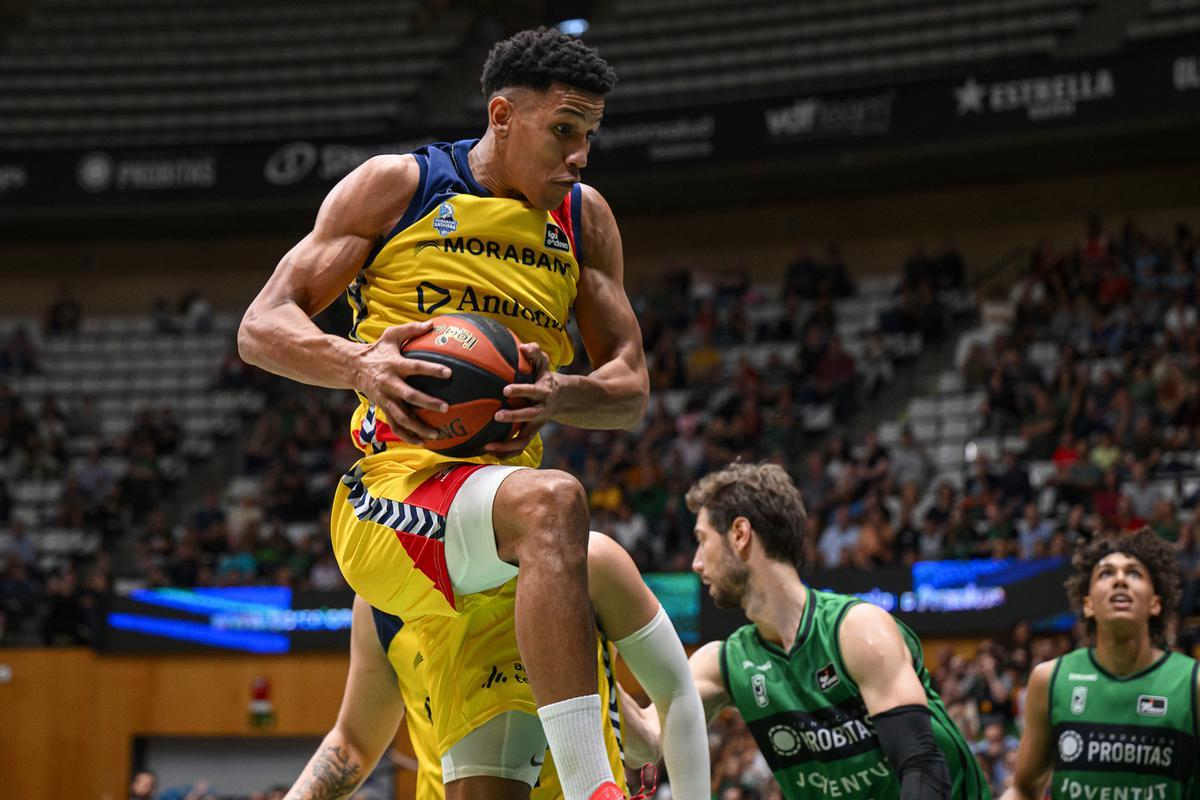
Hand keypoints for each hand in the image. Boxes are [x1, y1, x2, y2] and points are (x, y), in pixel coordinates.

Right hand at [355, 320, 451, 444]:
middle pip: (409, 396)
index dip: (432, 370)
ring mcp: (385, 399)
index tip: (449, 373)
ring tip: (437, 433)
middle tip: (446, 407)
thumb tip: (433, 323)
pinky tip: (422, 442)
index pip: (416, 367)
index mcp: (394, 365)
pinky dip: (407, 436)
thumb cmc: (378, 350)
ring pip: (402, 417)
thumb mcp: (391, 335)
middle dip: (427, 403)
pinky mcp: (383, 409)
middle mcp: (389, 384)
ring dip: (419, 427)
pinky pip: (395, 426)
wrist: (353, 367)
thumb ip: (411, 330)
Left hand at [487, 342, 559, 454]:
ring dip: (507, 445)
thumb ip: (535, 352)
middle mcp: (541, 410)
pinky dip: (506, 453)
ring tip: (488, 446)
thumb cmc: (544, 376)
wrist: (560, 398)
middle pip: (529, 416)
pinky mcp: (530, 433)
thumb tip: (523, 346)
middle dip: (514, 417)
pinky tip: (489, 453)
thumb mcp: (543, 362)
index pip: (533, 391)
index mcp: (543, 392)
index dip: (521, 390)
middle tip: (497, 416)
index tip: (505, 390)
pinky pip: (518, 446)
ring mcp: (536, 424)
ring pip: (524, 439)